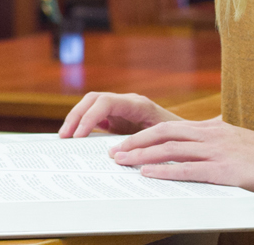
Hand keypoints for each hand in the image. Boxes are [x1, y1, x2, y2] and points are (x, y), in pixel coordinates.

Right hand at [57, 92, 183, 137]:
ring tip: (65, 138)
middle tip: (65, 137)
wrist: (188, 138)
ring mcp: (120, 109)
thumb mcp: (162, 142)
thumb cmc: (178, 139)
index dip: (89, 117)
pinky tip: (75, 139)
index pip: (105, 102)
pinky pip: (95, 116)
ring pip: (91, 106)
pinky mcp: (117, 118)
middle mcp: (127, 102)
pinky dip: (83, 125)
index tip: (79, 135)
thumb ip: (141, 144)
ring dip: (76, 119)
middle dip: (76, 116)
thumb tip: (115, 154)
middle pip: (93, 100)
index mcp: (137, 104)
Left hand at [108, 119, 253, 199]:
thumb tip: (208, 138)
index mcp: (214, 128)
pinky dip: (164, 171)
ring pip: (170, 150)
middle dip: (135, 143)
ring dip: (142, 156)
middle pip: (163, 134)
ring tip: (122, 163)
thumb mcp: (241, 141)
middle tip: (115, 152)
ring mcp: (218, 151)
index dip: (144, 134)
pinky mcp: (225, 170)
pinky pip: (188, 170)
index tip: (126, 143)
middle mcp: (212, 135)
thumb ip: (221, 139)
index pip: (170, 127)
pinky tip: (148, 175)